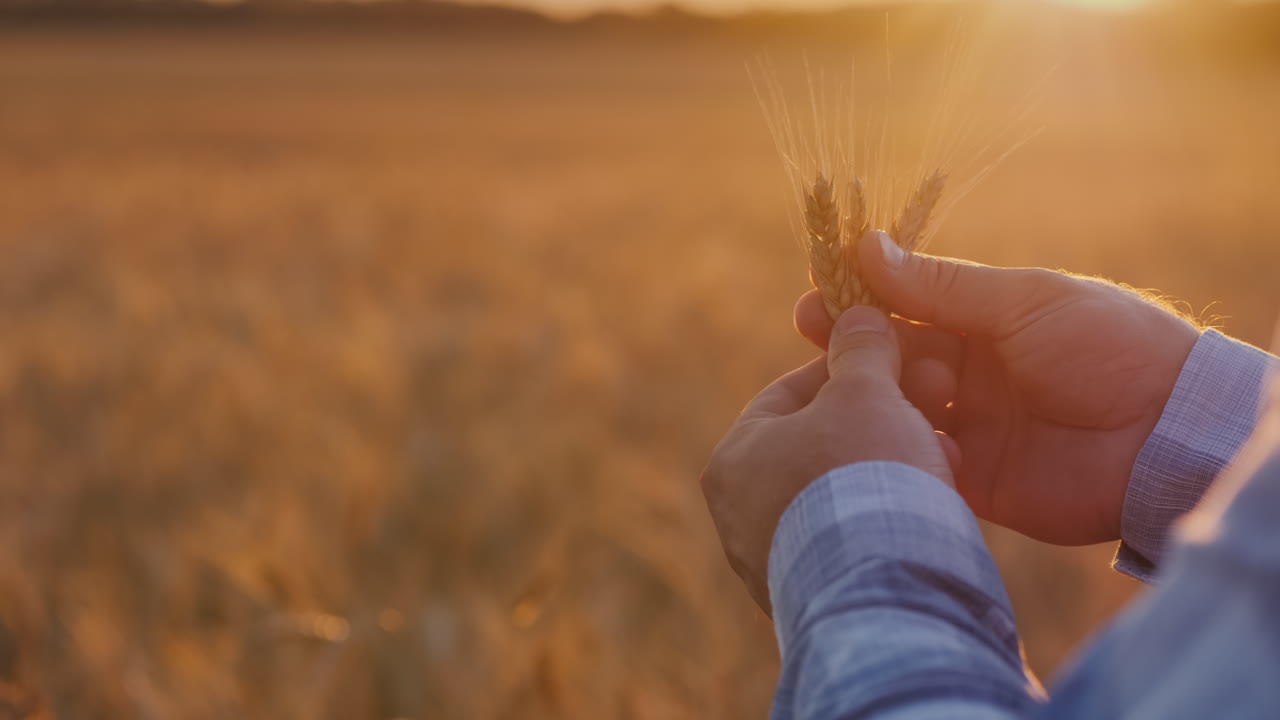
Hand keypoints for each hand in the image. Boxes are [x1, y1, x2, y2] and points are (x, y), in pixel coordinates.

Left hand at [701, 306, 954, 614]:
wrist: (882, 591)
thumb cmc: (862, 477)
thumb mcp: (865, 392)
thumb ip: (862, 349)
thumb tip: (859, 313)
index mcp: (733, 459)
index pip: (790, 394)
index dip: (848, 369)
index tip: (894, 360)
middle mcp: (739, 516)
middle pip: (819, 446)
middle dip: (879, 423)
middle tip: (930, 409)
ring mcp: (774, 562)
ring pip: (843, 494)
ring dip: (893, 470)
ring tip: (944, 459)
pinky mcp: (816, 597)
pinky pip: (858, 539)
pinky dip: (891, 517)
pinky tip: (935, 508)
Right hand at [795, 231, 1199, 544]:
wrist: (1168, 434)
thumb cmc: (1108, 346)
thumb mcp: (1023, 301)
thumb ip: (942, 285)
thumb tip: (867, 245)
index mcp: (984, 324)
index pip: (906, 308)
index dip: (859, 303)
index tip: (814, 298)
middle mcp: (969, 376)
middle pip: (892, 360)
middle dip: (850, 350)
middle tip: (811, 337)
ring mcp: (969, 429)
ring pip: (896, 413)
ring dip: (872, 399)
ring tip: (858, 390)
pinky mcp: (973, 482)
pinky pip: (917, 466)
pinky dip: (897, 452)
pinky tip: (882, 440)